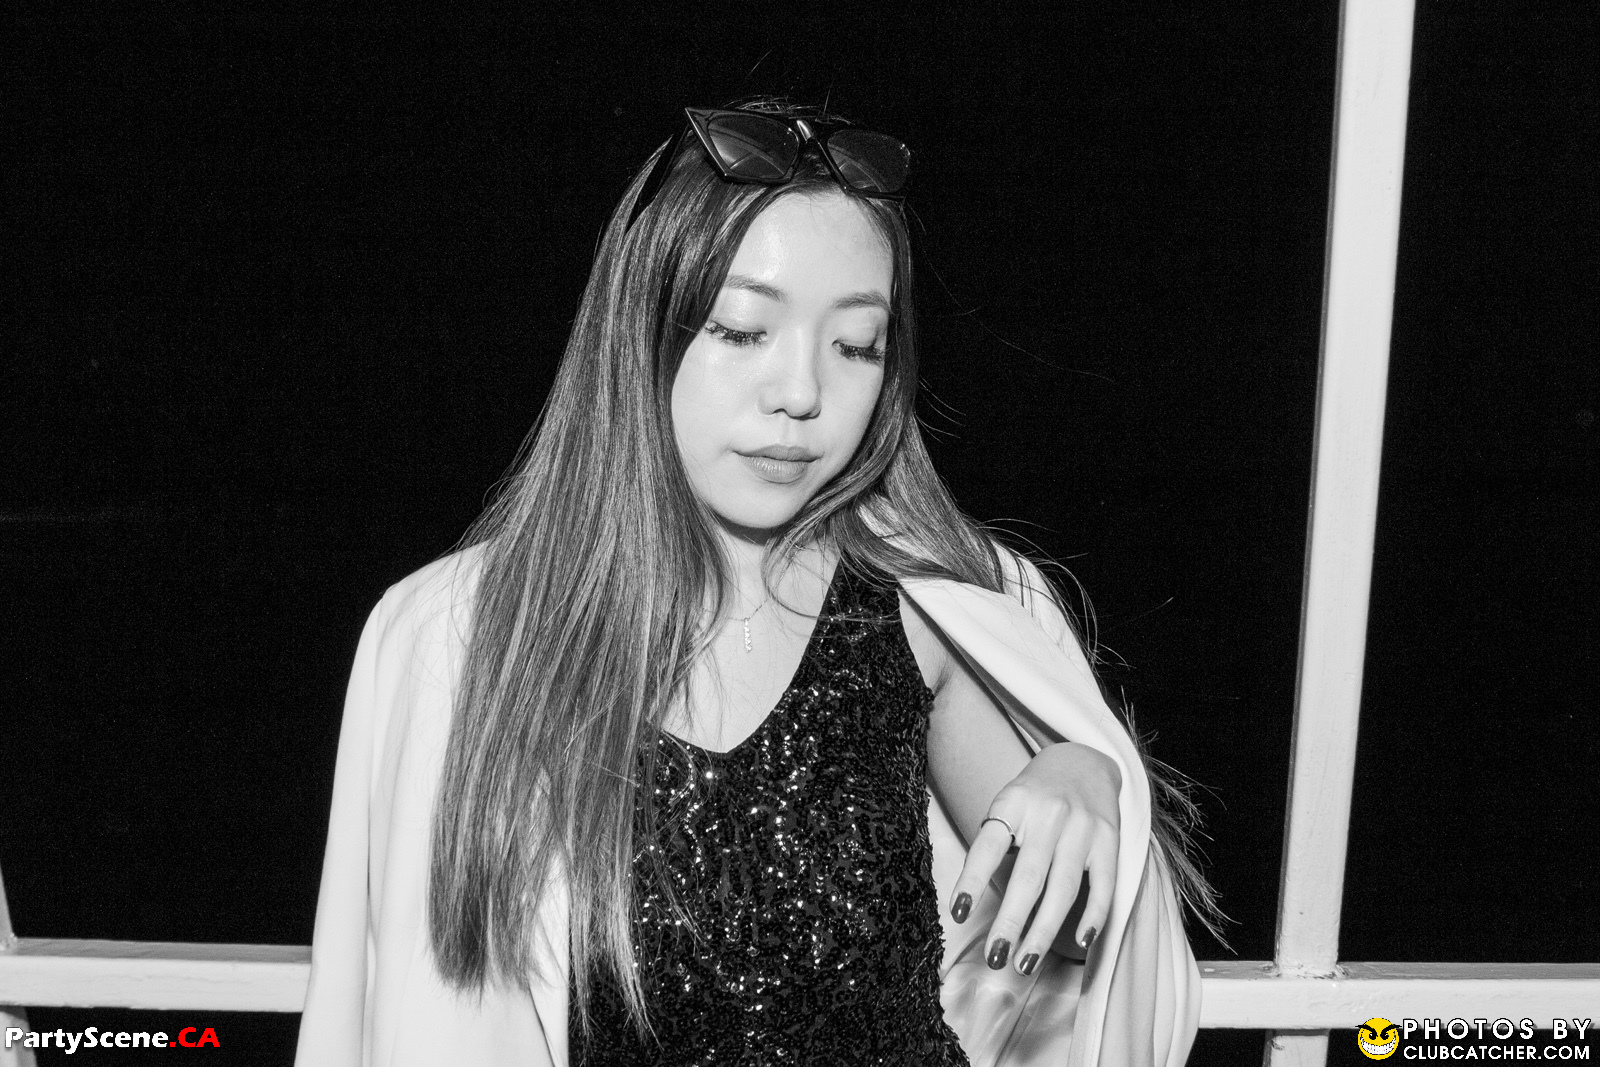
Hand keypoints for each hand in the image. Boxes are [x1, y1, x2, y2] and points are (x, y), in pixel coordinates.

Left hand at [948, 741, 1121, 975]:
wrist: (1084, 760)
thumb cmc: (1035, 795)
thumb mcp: (1008, 803)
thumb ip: (996, 842)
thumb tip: (975, 898)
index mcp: (1014, 803)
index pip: (989, 845)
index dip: (972, 879)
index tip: (957, 912)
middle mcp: (1050, 814)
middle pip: (1029, 876)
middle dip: (1011, 921)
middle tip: (996, 957)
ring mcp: (1083, 827)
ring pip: (1064, 888)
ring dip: (1044, 930)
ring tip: (1025, 962)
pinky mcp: (1110, 840)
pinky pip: (1104, 885)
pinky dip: (1093, 916)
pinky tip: (1080, 941)